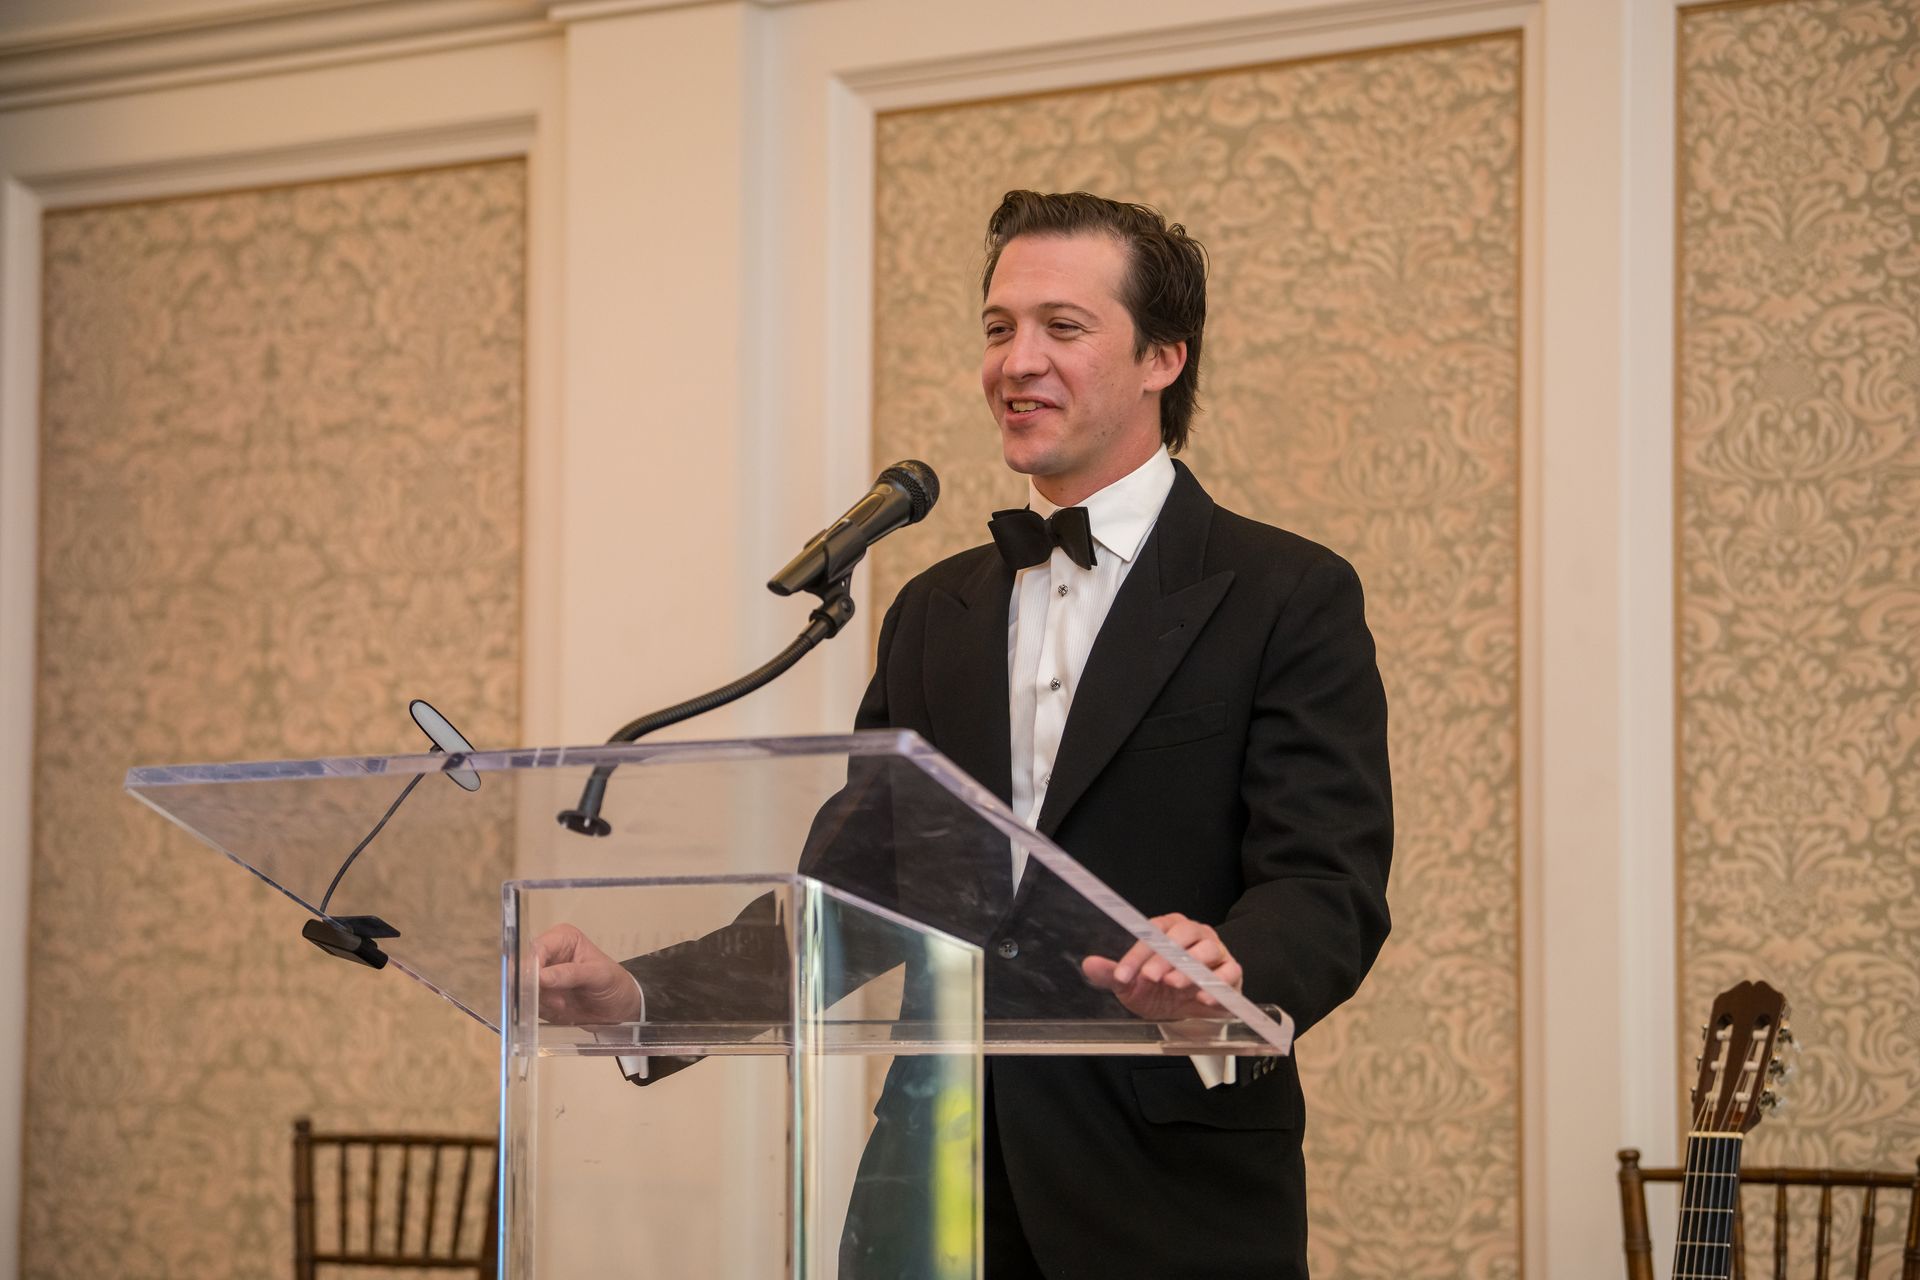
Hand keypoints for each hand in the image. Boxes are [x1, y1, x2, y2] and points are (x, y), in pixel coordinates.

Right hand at [532, 923, 644, 1024]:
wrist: (621, 1007)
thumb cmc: (614, 982)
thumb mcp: (598, 975)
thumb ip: (570, 974)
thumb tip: (541, 976)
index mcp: (562, 939)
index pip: (537, 948)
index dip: (532, 965)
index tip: (537, 982)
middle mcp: (548, 956)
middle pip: (524, 969)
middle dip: (536, 987)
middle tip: (557, 999)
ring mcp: (543, 978)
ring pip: (525, 989)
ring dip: (542, 1001)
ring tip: (564, 1004)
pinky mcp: (542, 998)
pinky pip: (531, 1005)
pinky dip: (544, 1010)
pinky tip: (562, 1009)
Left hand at [1081, 913, 1242, 1020]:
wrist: (1186, 1015)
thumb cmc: (1159, 992)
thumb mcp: (1133, 986)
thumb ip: (1113, 975)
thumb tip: (1088, 964)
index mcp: (1168, 929)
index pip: (1152, 933)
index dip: (1136, 954)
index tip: (1122, 975)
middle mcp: (1194, 934)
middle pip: (1182, 935)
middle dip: (1164, 957)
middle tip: (1150, 977)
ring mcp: (1216, 951)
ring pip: (1207, 950)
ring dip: (1189, 967)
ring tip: (1173, 984)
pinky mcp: (1232, 972)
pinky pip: (1229, 972)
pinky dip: (1217, 984)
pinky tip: (1203, 997)